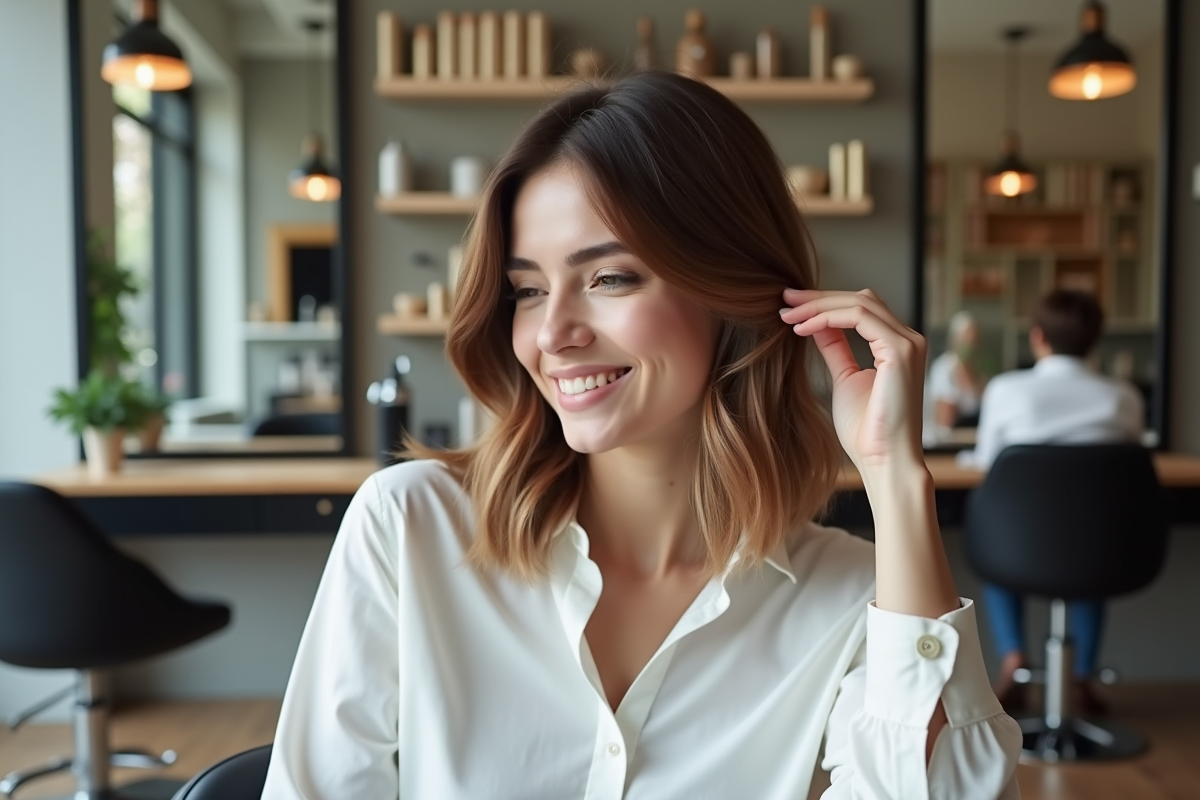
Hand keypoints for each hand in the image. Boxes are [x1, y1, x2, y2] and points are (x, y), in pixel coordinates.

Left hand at [780, 288, 926, 471]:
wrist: (883, 460)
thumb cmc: (866, 430)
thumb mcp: (844, 378)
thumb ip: (835, 348)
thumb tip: (816, 323)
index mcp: (897, 346)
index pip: (862, 309)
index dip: (825, 303)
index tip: (790, 306)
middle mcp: (908, 340)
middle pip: (862, 299)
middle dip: (819, 297)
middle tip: (785, 300)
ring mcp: (908, 343)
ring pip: (860, 303)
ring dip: (819, 306)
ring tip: (788, 315)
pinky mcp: (900, 351)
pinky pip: (859, 317)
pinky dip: (828, 317)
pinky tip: (803, 328)